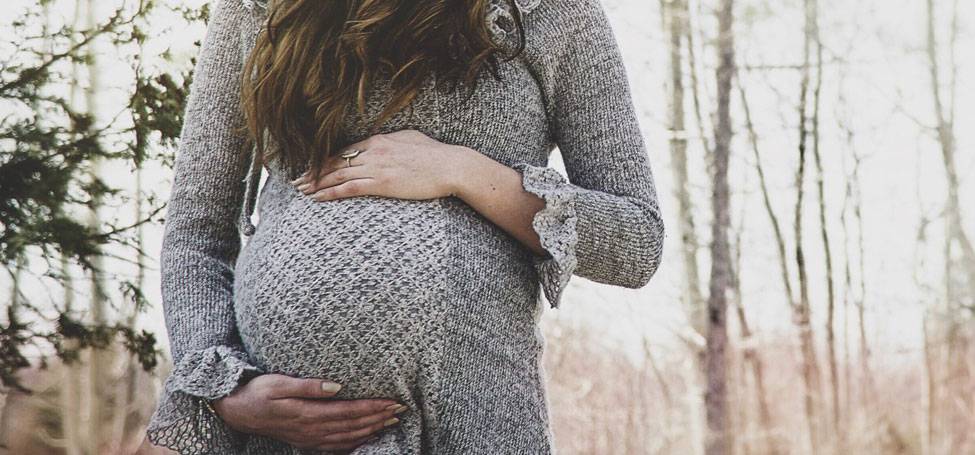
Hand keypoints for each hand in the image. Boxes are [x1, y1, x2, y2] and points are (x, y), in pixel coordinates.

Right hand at [211, 374, 407, 451]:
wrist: (235, 411)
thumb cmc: (257, 392)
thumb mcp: (279, 382)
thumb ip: (309, 385)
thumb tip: (337, 386)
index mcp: (307, 413)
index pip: (349, 411)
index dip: (373, 407)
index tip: (393, 401)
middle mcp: (311, 428)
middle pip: (352, 425)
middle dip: (379, 418)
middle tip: (401, 410)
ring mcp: (308, 438)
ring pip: (347, 437)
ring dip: (371, 430)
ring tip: (390, 422)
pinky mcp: (304, 441)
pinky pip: (335, 446)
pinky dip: (354, 442)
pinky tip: (365, 437)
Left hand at [291, 129, 470, 201]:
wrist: (451, 166)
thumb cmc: (436, 155)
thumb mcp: (411, 139)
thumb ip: (393, 141)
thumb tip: (385, 142)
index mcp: (378, 140)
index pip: (344, 151)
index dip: (324, 161)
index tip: (312, 168)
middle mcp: (373, 151)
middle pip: (335, 162)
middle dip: (313, 172)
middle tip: (297, 181)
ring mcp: (377, 167)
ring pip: (337, 175)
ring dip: (316, 183)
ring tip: (301, 191)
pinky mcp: (382, 183)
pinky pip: (349, 188)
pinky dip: (330, 193)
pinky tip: (318, 198)